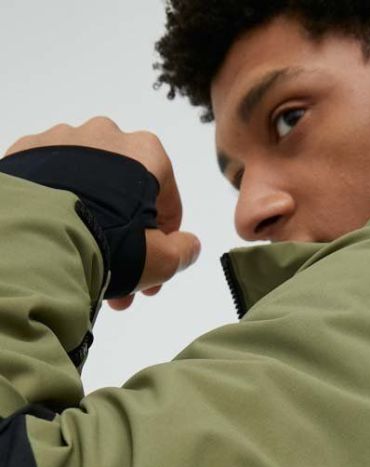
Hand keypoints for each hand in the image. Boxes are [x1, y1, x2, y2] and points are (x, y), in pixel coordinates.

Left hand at [3, 117, 201, 310]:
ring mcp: (63, 138)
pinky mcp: (29, 150)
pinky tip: (60, 236)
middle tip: (121, 277)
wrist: (39, 235)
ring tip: (86, 260)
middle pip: (125, 194)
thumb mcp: (161, 260)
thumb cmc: (111, 244)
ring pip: (89, 187)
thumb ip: (183, 251)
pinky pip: (53, 182)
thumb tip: (189, 246)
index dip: (165, 242)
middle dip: (126, 238)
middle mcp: (106, 134)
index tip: (154, 271)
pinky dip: (60, 207)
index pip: (166, 201)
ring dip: (94, 221)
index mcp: (146, 152)